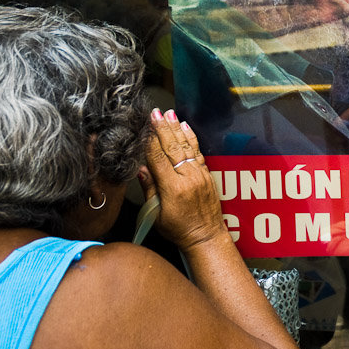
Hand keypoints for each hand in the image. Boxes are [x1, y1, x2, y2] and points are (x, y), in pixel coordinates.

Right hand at [138, 108, 225, 250]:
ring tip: (169, 114)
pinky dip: (192, 138)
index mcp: (173, 188)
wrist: (206, 236)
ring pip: (186, 147)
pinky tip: (186, 127)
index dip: (150, 141)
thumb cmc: (178, 229)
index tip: (143, 126)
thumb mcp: (156, 213)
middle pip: (173, 148)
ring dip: (177, 128)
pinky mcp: (207, 175)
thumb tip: (140, 169)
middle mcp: (188, 178)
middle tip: (155, 113)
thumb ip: (149, 188)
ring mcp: (199, 175)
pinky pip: (198, 152)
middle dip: (163, 128)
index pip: (158, 158)